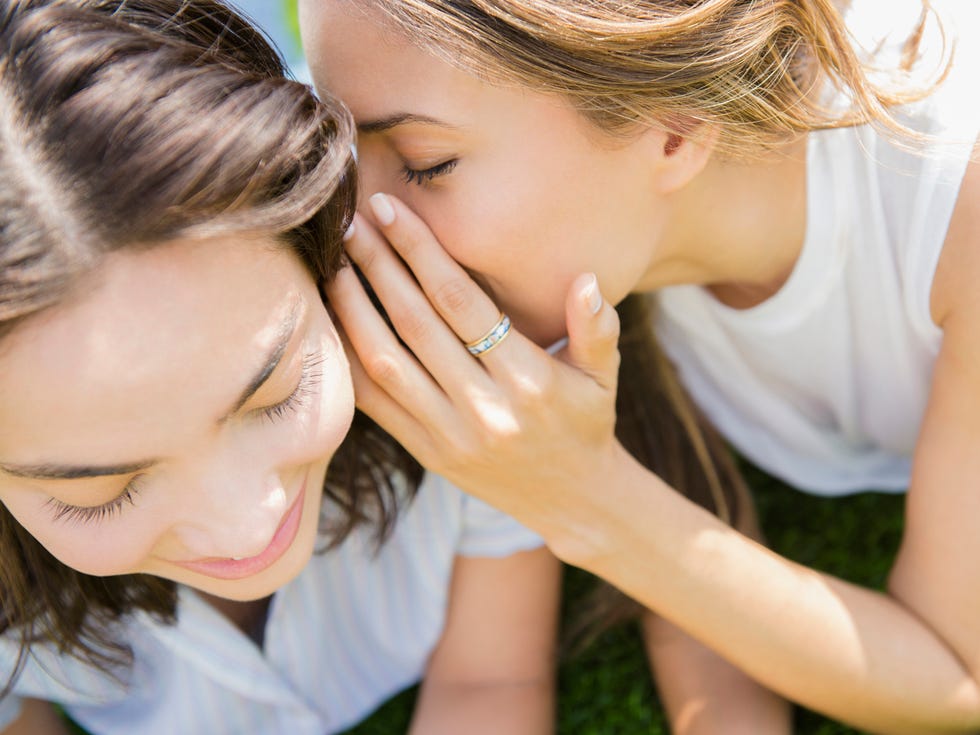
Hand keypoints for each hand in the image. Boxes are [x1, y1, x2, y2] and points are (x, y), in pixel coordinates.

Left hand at [325, 193, 625, 539]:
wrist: (573, 500)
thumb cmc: (587, 422)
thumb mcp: (604, 375)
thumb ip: (598, 326)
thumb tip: (585, 280)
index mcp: (528, 379)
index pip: (460, 302)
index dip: (420, 251)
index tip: (389, 210)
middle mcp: (485, 408)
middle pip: (415, 323)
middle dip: (377, 265)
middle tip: (349, 223)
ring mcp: (450, 435)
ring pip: (385, 361)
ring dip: (353, 308)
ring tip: (333, 264)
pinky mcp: (427, 453)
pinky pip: (375, 403)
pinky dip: (349, 360)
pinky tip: (334, 321)